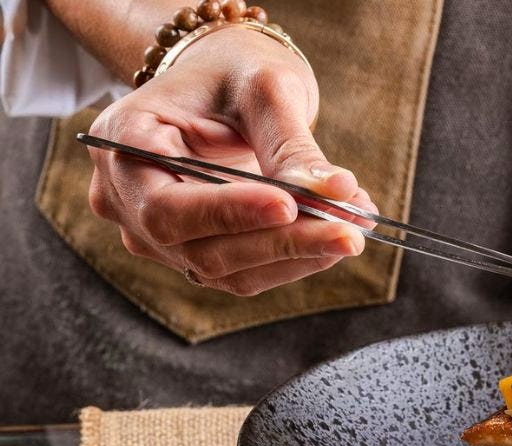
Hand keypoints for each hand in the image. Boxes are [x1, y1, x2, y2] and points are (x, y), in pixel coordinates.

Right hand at [87, 26, 376, 295]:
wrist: (224, 86)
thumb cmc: (234, 74)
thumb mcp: (263, 87)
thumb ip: (291, 142)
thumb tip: (336, 191)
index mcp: (123, 141)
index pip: (168, 204)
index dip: (229, 212)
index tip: (291, 204)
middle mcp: (127, 199)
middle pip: (199, 249)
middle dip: (281, 242)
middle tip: (348, 229)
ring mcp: (156, 235)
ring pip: (227, 270)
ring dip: (298, 254)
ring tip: (354, 225)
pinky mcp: (195, 254)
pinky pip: (245, 272)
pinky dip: (295, 257)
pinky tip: (337, 232)